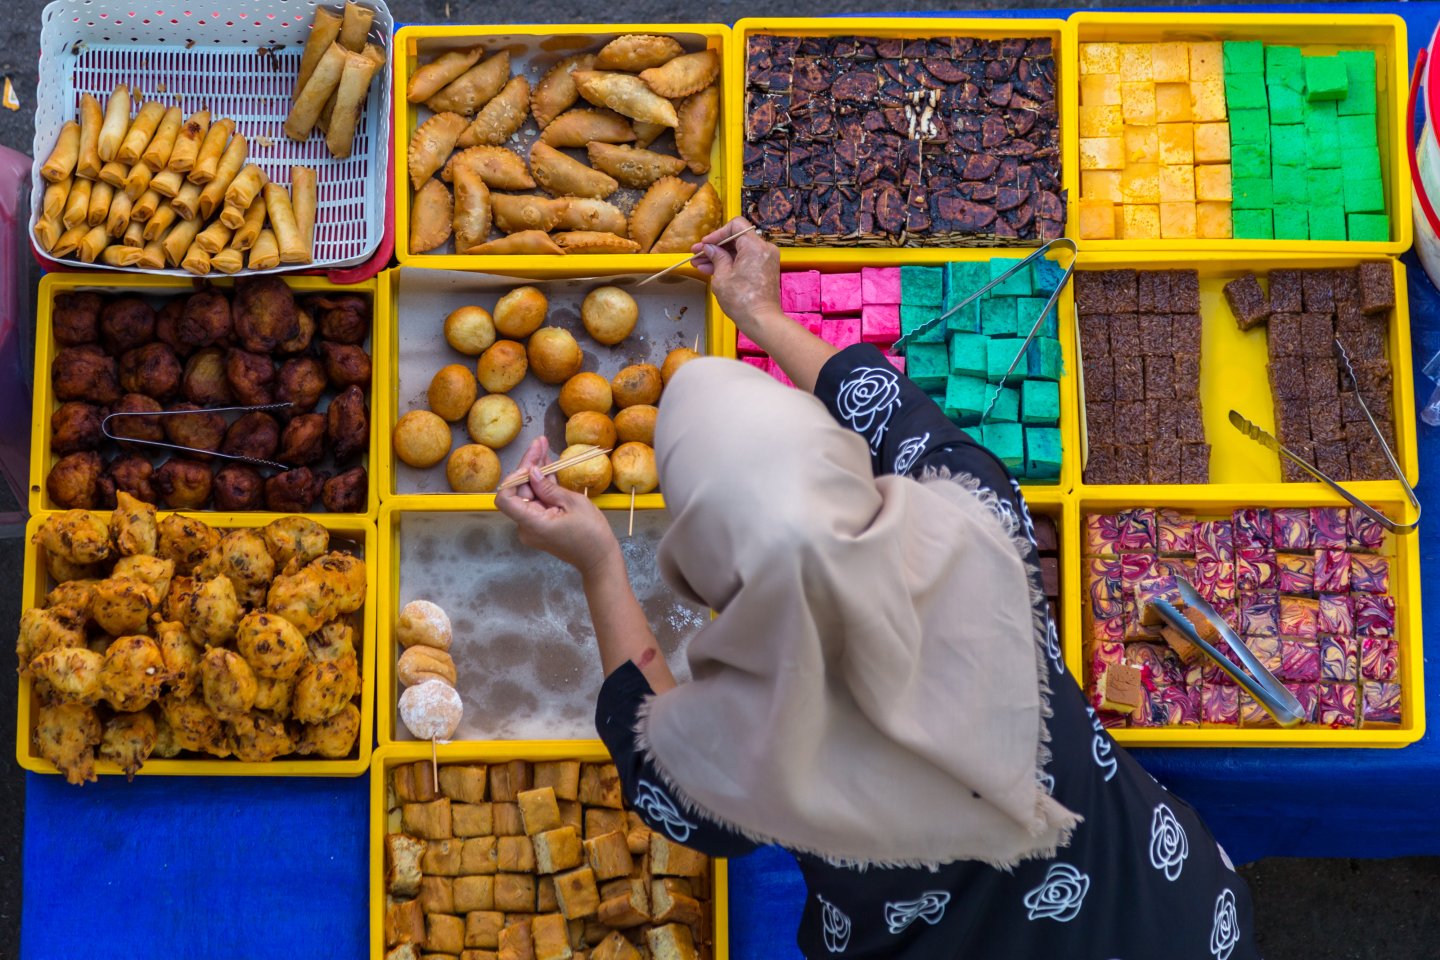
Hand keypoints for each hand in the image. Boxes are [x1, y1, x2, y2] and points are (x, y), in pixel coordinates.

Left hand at [494, 436, 619, 577]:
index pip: (505, 498)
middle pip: (518, 491)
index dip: (514, 478)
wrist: (599, 558)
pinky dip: (542, 485)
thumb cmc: (591, 533)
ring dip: (536, 471)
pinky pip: (537, 501)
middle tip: (541, 442)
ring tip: (544, 445)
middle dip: (529, 466)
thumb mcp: (573, 503)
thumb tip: (531, 471)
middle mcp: (526, 525)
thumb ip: (548, 487)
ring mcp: (533, 525)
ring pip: (528, 493)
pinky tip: (547, 464)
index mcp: (532, 523)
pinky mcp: (541, 523)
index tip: (532, 466)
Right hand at [691, 217, 783, 334]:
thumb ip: (716, 257)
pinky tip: (712, 270)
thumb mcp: (722, 276)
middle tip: (697, 254)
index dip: (717, 234)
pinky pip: (746, 261)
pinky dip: (731, 264)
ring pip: (739, 251)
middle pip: (736, 239)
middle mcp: (764, 249)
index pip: (735, 225)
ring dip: (720, 257)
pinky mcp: (765, 270)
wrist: (761, 321)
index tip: (705, 244)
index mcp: (754, 246)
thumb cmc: (743, 300)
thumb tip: (710, 248)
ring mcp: (766, 260)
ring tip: (700, 264)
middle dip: (715, 247)